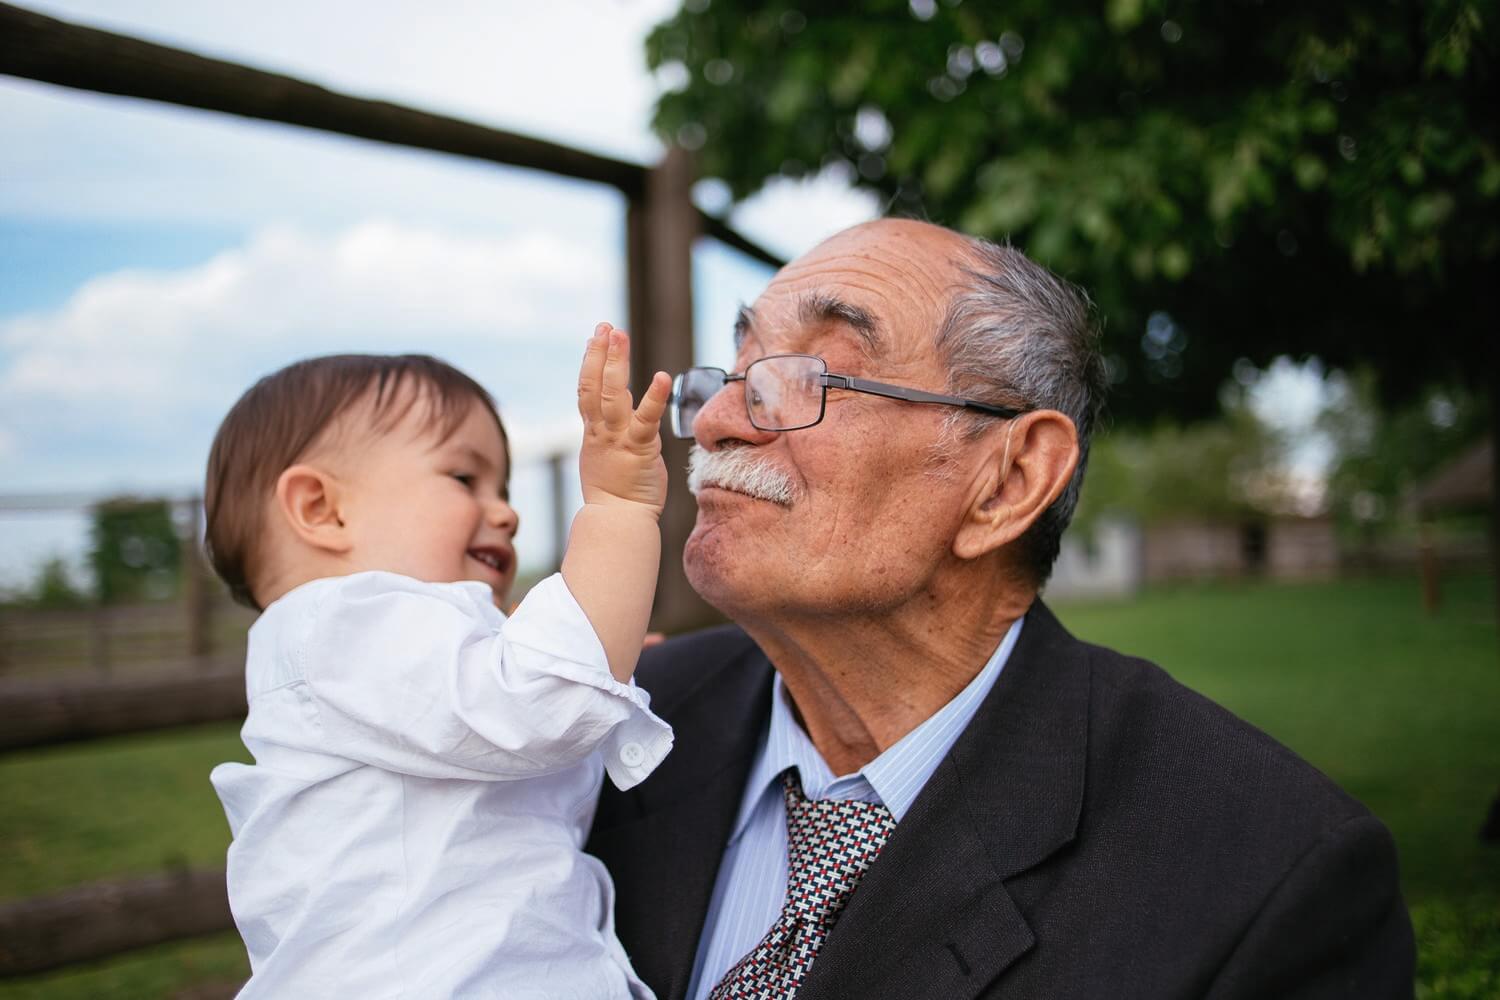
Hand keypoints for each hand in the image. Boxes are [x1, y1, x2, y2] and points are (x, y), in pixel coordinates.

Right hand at [576, 322, 669, 514]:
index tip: (593, 339)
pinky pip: (646, 420)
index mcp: (593, 433)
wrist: (618, 521)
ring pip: (612, 395)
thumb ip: (609, 433)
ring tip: (618, 334)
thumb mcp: (605, 457)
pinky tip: (662, 377)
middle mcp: (601, 431)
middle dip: (599, 354)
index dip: (589, 363)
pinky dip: (654, 397)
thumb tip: (617, 413)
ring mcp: (618, 438)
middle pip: (594, 386)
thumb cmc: (616, 494)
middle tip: (605, 327)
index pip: (586, 392)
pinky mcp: (639, 449)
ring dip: (615, 363)